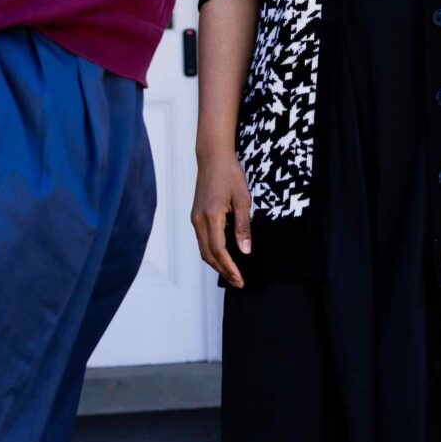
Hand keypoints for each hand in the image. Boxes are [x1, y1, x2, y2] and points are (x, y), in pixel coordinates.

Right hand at [190, 149, 253, 288]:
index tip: (240, 279)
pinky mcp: (196, 217)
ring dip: (217, 264)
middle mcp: (199, 220)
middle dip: (223, 271)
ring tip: (232, 273)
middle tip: (238, 282)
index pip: (219, 250)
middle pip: (208, 255)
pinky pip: (202, 241)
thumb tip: (245, 251)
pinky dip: (212, 253)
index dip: (229, 267)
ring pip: (203, 249)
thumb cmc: (229, 175)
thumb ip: (243, 226)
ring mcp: (195, 219)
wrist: (212, 158)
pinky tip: (224, 256)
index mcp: (211, 216)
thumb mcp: (242, 199)